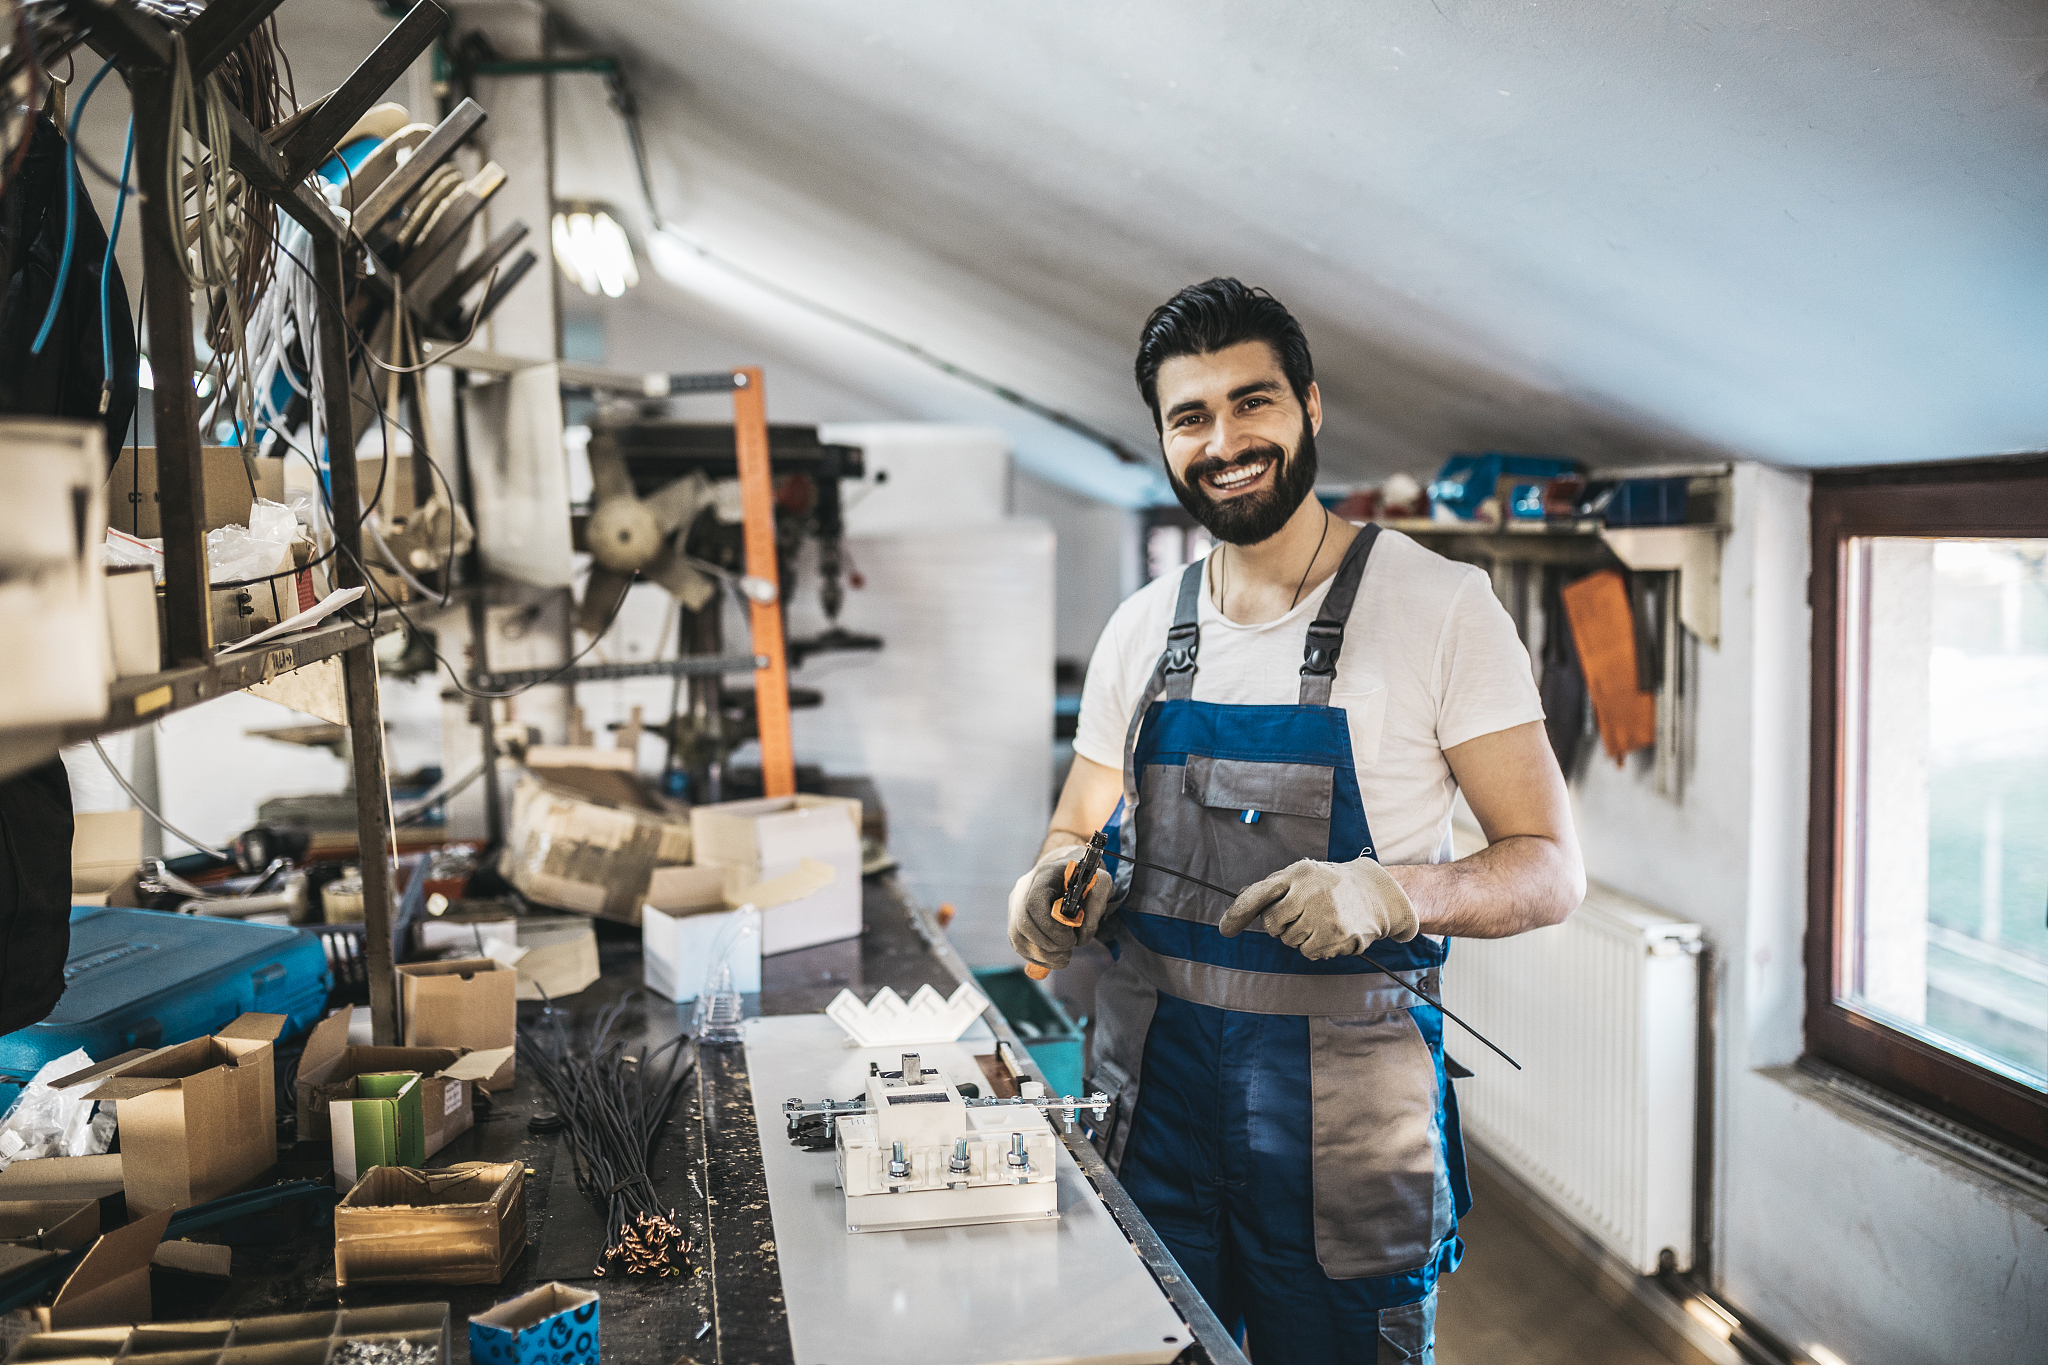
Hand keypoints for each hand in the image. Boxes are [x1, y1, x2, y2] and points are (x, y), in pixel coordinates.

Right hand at [1006, 845, 1112, 970]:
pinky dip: (1037, 957)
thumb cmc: (1086, 879)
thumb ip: (1096, 908)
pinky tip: (1055, 959)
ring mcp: (1016, 905)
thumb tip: (1080, 938)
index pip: (1034, 903)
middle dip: (1047, 945)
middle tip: (1068, 950)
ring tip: (1064, 958)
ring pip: (1018, 938)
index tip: (1071, 939)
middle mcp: (1023, 889)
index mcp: (1043, 875)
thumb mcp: (1101, 883)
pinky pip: (1019, 944)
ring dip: (1042, 955)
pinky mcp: (1016, 920)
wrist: (1071, 872)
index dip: (1050, 927)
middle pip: (1023, 924)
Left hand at [1217, 858, 1418, 959]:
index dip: (1238, 912)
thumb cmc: (1330, 885)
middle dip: (1279, 926)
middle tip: (1299, 916)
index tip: (1225, 929)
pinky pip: (1308, 952)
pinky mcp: (1337, 934)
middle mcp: (1310, 891)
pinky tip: (1328, 933)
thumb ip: (1273, 887)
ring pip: (1289, 940)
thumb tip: (1241, 897)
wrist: (1375, 894)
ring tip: (1319, 922)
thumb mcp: (1302, 876)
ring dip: (1299, 937)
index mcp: (1298, 873)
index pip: (1260, 893)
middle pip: (1271, 923)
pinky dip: (1314, 948)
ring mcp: (1325, 913)